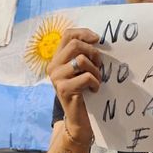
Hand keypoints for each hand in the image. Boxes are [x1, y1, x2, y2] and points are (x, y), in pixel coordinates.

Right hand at [47, 28, 101, 143]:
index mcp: (57, 58)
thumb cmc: (83, 91)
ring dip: (96, 70)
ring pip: (81, 60)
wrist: (78, 119)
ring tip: (97, 79)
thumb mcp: (82, 69)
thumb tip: (97, 39)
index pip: (67, 34)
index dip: (83, 33)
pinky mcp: (64, 89)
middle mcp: (53, 66)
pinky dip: (95, 82)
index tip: (98, 39)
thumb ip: (83, 54)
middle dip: (93, 52)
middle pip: (75, 44)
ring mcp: (56, 78)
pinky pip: (86, 77)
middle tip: (99, 64)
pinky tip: (94, 89)